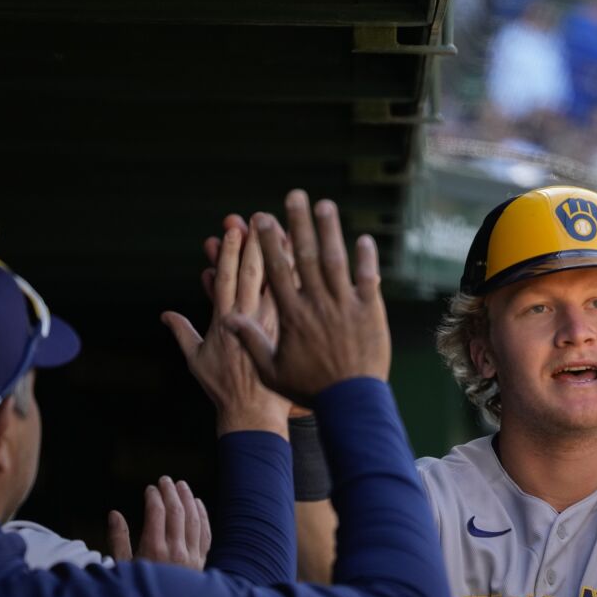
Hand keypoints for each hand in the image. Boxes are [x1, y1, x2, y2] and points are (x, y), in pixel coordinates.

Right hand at [108, 476, 211, 569]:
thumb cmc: (137, 590)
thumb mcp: (122, 568)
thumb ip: (118, 539)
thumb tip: (114, 514)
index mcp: (153, 550)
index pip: (156, 514)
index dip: (154, 497)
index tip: (149, 488)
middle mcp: (175, 551)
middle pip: (177, 512)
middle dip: (170, 493)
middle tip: (165, 480)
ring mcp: (192, 556)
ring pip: (193, 519)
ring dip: (188, 499)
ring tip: (181, 485)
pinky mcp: (202, 561)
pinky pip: (205, 532)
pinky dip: (202, 515)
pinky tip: (197, 503)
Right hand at [163, 226, 291, 434]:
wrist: (255, 415)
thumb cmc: (224, 391)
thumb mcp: (197, 362)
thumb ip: (183, 333)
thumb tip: (166, 314)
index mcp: (226, 322)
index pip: (228, 278)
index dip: (230, 252)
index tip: (234, 230)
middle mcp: (252, 319)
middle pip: (257, 273)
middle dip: (257, 243)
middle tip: (261, 216)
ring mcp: (276, 326)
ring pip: (285, 284)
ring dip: (286, 256)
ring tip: (292, 229)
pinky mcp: (294, 335)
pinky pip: (304, 303)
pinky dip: (310, 280)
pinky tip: (317, 263)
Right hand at [226, 189, 391, 404]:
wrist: (350, 402)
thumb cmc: (309, 389)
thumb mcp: (271, 369)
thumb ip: (250, 340)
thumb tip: (226, 319)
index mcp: (291, 315)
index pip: (276, 271)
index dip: (268, 243)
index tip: (261, 219)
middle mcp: (317, 304)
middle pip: (305, 256)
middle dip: (298, 223)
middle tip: (294, 195)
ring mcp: (345, 306)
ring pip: (336, 261)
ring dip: (330, 230)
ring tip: (324, 204)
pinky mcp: (371, 312)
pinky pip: (368, 279)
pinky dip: (366, 258)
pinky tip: (363, 238)